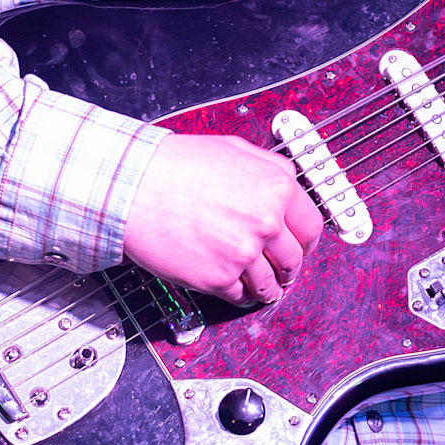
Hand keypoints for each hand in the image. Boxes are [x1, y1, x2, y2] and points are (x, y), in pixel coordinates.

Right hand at [121, 131, 323, 305]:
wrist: (132, 186)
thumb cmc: (175, 165)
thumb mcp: (234, 149)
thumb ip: (269, 166)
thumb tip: (288, 179)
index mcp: (276, 189)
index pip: (312, 227)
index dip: (307, 240)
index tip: (302, 246)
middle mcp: (265, 223)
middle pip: (294, 260)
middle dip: (289, 267)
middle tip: (282, 270)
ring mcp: (242, 254)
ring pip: (269, 284)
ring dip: (267, 287)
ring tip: (260, 285)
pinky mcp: (217, 279)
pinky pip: (240, 296)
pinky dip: (240, 295)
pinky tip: (235, 287)